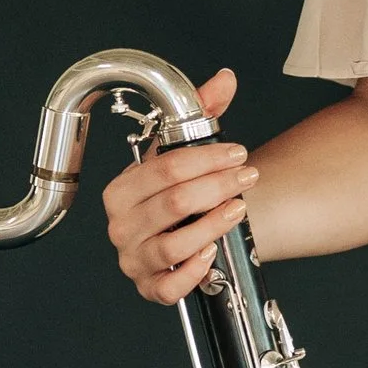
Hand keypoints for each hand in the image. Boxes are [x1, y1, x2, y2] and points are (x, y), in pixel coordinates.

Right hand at [101, 67, 257, 304]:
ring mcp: (133, 258)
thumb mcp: (180, 153)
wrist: (176, 230)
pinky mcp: (149, 287)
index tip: (236, 152)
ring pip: (174, 245)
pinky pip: (169, 288)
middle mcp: (121, 226)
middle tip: (246, 175)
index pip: (165, 169)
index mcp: (120, 190)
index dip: (207, 159)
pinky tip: (212, 252)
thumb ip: (202, 113)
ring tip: (238, 208)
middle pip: (174, 203)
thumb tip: (225, 79)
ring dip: (213, 225)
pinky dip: (193, 272)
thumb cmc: (173, 192)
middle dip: (218, 186)